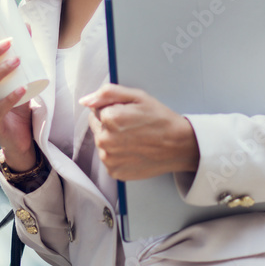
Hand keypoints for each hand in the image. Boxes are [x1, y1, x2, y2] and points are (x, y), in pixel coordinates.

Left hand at [80, 84, 199, 180]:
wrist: (179, 146)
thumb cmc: (160, 119)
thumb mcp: (137, 96)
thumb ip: (107, 93)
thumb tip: (85, 100)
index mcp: (109, 118)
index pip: (97, 110)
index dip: (113, 109)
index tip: (129, 114)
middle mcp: (105, 140)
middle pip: (97, 126)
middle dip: (110, 125)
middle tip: (133, 126)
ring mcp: (109, 159)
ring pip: (102, 143)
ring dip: (113, 140)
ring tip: (135, 139)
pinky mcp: (114, 172)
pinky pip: (108, 159)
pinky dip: (117, 155)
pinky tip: (133, 151)